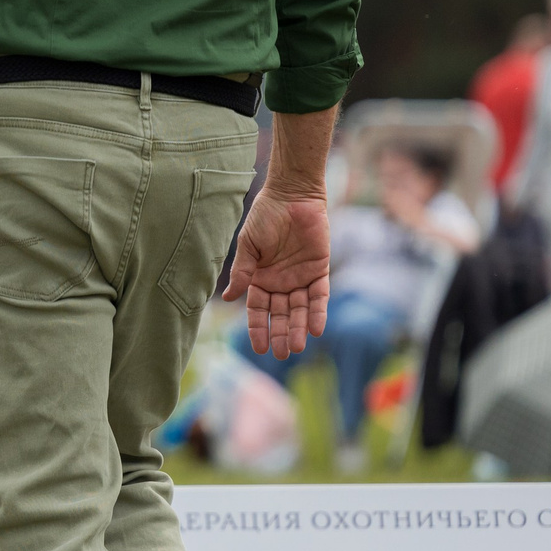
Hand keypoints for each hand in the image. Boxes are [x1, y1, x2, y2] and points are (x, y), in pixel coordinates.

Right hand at [222, 186, 329, 358]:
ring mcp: (300, 277)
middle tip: (281, 355)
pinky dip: (318, 312)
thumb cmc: (265, 216)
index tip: (259, 347)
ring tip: (297, 347)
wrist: (292, 196)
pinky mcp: (320, 270)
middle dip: (280, 333)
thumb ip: (242, 271)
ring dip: (299, 328)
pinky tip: (317, 329)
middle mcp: (280, 282)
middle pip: (280, 314)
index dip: (257, 328)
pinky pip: (320, 296)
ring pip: (300, 309)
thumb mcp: (248, 245)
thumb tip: (230, 297)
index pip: (258, 309)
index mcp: (259, 278)